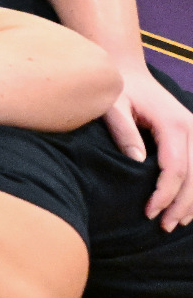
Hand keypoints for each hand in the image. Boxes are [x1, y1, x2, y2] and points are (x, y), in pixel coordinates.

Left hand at [106, 67, 192, 229]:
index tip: (148, 212)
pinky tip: (187, 206)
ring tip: (176, 223)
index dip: (164, 193)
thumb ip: (123, 131)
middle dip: (181, 204)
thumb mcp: (112, 106)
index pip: (175, 167)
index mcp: (173, 123)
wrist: (128, 71)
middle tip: (163, 226)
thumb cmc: (117, 90)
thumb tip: (137, 160)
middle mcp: (192, 127)